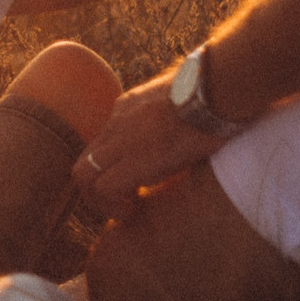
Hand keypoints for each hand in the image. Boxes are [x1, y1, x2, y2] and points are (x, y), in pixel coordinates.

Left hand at [74, 71, 239, 216]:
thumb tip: (189, 118)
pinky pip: (105, 188)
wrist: (217, 89)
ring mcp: (121, 139)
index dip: (110, 168)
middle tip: (120, 204)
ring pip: (83, 176)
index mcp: (128, 107)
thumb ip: (171, 106)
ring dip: (99, 201)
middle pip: (84, 161)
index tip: (132, 183)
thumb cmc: (214, 90)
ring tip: (124, 211)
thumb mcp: (182, 94)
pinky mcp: (134, 159)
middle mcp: (117, 122)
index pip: (103, 142)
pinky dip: (113, 205)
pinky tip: (133, 210)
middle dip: (94, 190)